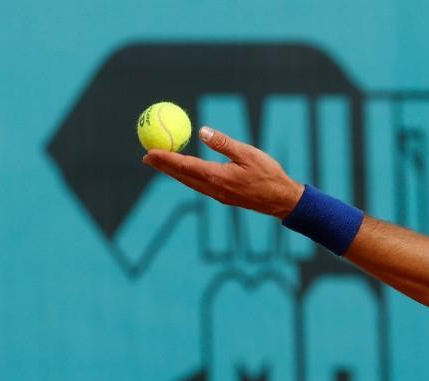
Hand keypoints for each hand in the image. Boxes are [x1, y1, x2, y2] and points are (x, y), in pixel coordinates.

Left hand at [141, 127, 304, 218]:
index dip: (165, 158)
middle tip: (146, 156)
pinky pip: (199, 185)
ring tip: (159, 164)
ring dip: (173, 172)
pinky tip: (186, 171)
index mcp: (217, 177)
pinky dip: (187, 176)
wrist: (282, 200)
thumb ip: (224, 143)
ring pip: (189, 182)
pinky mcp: (224, 197)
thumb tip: (202, 131)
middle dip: (163, 166)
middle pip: (182, 176)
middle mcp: (214, 188)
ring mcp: (218, 195)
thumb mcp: (248, 154)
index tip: (149, 151)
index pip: (185, 166)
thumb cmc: (269, 175)